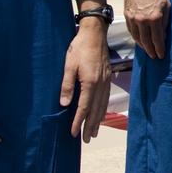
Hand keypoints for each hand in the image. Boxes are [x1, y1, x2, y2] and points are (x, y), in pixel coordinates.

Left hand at [60, 21, 111, 141]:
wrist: (95, 33)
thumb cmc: (80, 47)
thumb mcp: (69, 65)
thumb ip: (67, 85)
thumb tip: (64, 104)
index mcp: (90, 82)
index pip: (83, 107)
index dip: (78, 121)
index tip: (73, 133)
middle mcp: (100, 84)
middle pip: (95, 109)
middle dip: (90, 125)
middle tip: (87, 139)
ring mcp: (106, 80)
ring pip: (102, 105)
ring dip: (98, 119)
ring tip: (94, 131)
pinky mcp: (108, 77)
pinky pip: (106, 97)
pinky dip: (103, 108)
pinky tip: (101, 113)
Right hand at [124, 0, 170, 58]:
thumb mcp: (167, 6)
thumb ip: (165, 23)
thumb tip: (163, 36)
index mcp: (155, 18)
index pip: (157, 39)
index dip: (159, 49)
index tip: (161, 55)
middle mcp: (143, 20)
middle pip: (146, 41)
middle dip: (151, 50)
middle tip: (154, 56)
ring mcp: (133, 18)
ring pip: (137, 38)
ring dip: (143, 46)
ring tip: (147, 51)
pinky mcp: (127, 15)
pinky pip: (131, 31)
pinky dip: (135, 38)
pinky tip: (140, 41)